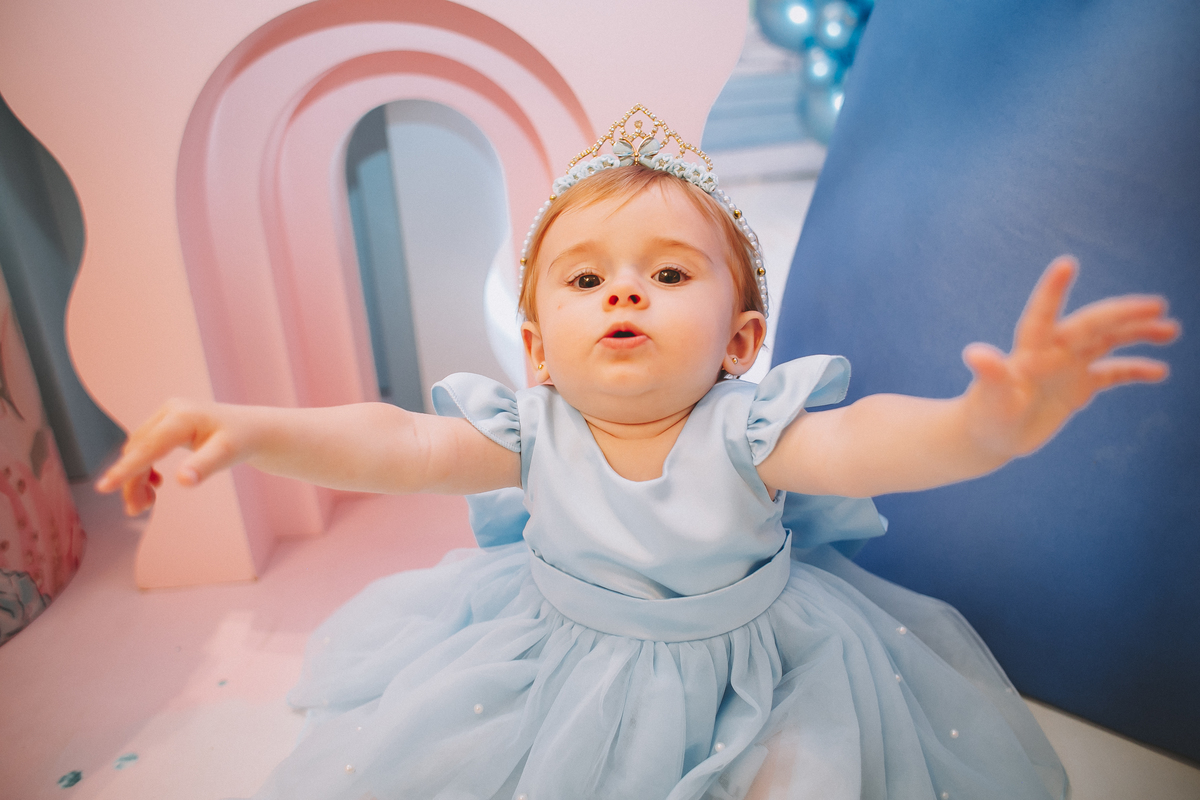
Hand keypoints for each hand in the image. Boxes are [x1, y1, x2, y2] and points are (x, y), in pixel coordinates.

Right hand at [95, 400, 252, 515]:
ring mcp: (167, 415)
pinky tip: (154, 485)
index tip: (104, 487)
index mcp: (182, 417)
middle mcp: (170, 411)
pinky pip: (146, 447)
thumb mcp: (227, 454)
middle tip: (137, 511)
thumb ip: (204, 466)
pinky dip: (145, 468)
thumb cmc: (242, 440)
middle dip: (133, 481)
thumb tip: (183, 481)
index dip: (126, 469)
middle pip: (139, 451)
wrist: (253, 429)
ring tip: (145, 504)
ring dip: (137, 478)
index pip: (147, 446)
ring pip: (139, 450)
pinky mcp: (167, 423)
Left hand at [961, 256, 1179, 457]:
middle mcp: (1052, 351)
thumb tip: (974, 354)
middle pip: (1091, 325)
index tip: (1066, 262)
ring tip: (1170, 328)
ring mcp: (1067, 367)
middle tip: (1157, 305)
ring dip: (1136, 333)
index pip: (1043, 313)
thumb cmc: (985, 416)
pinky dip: (1135, 369)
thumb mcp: (990, 398)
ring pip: (1107, 341)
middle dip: (1122, 313)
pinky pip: (1112, 372)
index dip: (1053, 290)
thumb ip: (990, 375)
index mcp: (1030, 350)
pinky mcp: (1077, 387)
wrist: (989, 436)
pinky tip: (1159, 371)